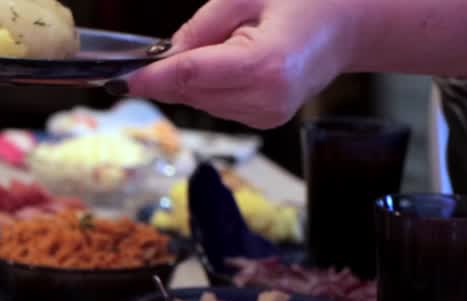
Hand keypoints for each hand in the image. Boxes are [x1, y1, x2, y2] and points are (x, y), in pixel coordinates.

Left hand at [123, 0, 358, 128]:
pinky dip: (208, 87)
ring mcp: (267, 116)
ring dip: (190, 80)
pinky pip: (216, 106)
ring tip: (221, 47)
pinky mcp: (264, 122)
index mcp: (266, 65)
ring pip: (199, 102)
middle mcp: (267, 99)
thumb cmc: (305, 3)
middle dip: (166, 76)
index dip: (150, 78)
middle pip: (190, 93)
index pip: (191, 76)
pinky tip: (227, 65)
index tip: (118, 79)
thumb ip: (202, 27)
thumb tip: (163, 54)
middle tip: (152, 56)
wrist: (348, 27)